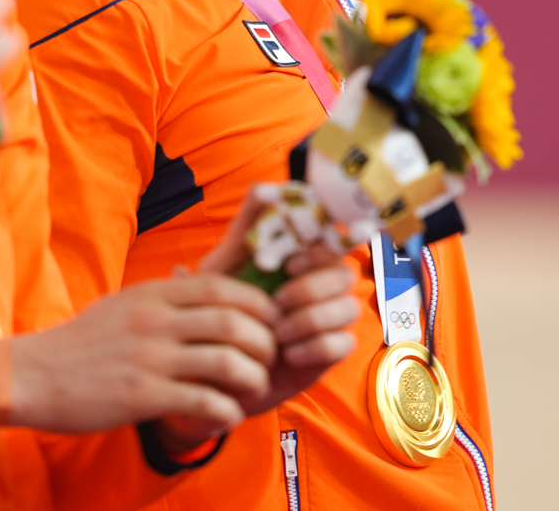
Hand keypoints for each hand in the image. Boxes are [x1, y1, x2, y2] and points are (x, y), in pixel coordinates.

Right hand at [6, 272, 280, 434]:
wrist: (33, 375)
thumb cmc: (82, 342)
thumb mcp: (124, 302)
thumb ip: (163, 295)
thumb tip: (197, 285)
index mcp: (153, 293)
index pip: (223, 287)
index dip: (258, 304)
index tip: (269, 322)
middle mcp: (155, 320)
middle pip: (235, 323)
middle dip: (265, 343)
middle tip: (268, 359)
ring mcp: (150, 358)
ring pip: (228, 363)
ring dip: (253, 379)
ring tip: (253, 389)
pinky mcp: (142, 396)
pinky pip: (205, 402)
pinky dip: (228, 411)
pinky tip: (228, 416)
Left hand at [155, 186, 362, 450]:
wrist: (209, 368)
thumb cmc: (216, 312)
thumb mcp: (221, 267)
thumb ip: (243, 229)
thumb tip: (263, 189)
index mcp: (298, 260)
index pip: (331, 239)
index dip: (320, 247)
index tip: (290, 261)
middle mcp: (317, 286)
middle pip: (345, 272)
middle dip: (314, 287)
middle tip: (280, 302)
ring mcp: (325, 320)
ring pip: (349, 307)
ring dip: (313, 318)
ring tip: (278, 333)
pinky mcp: (327, 353)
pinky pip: (344, 343)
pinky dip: (318, 346)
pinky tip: (288, 354)